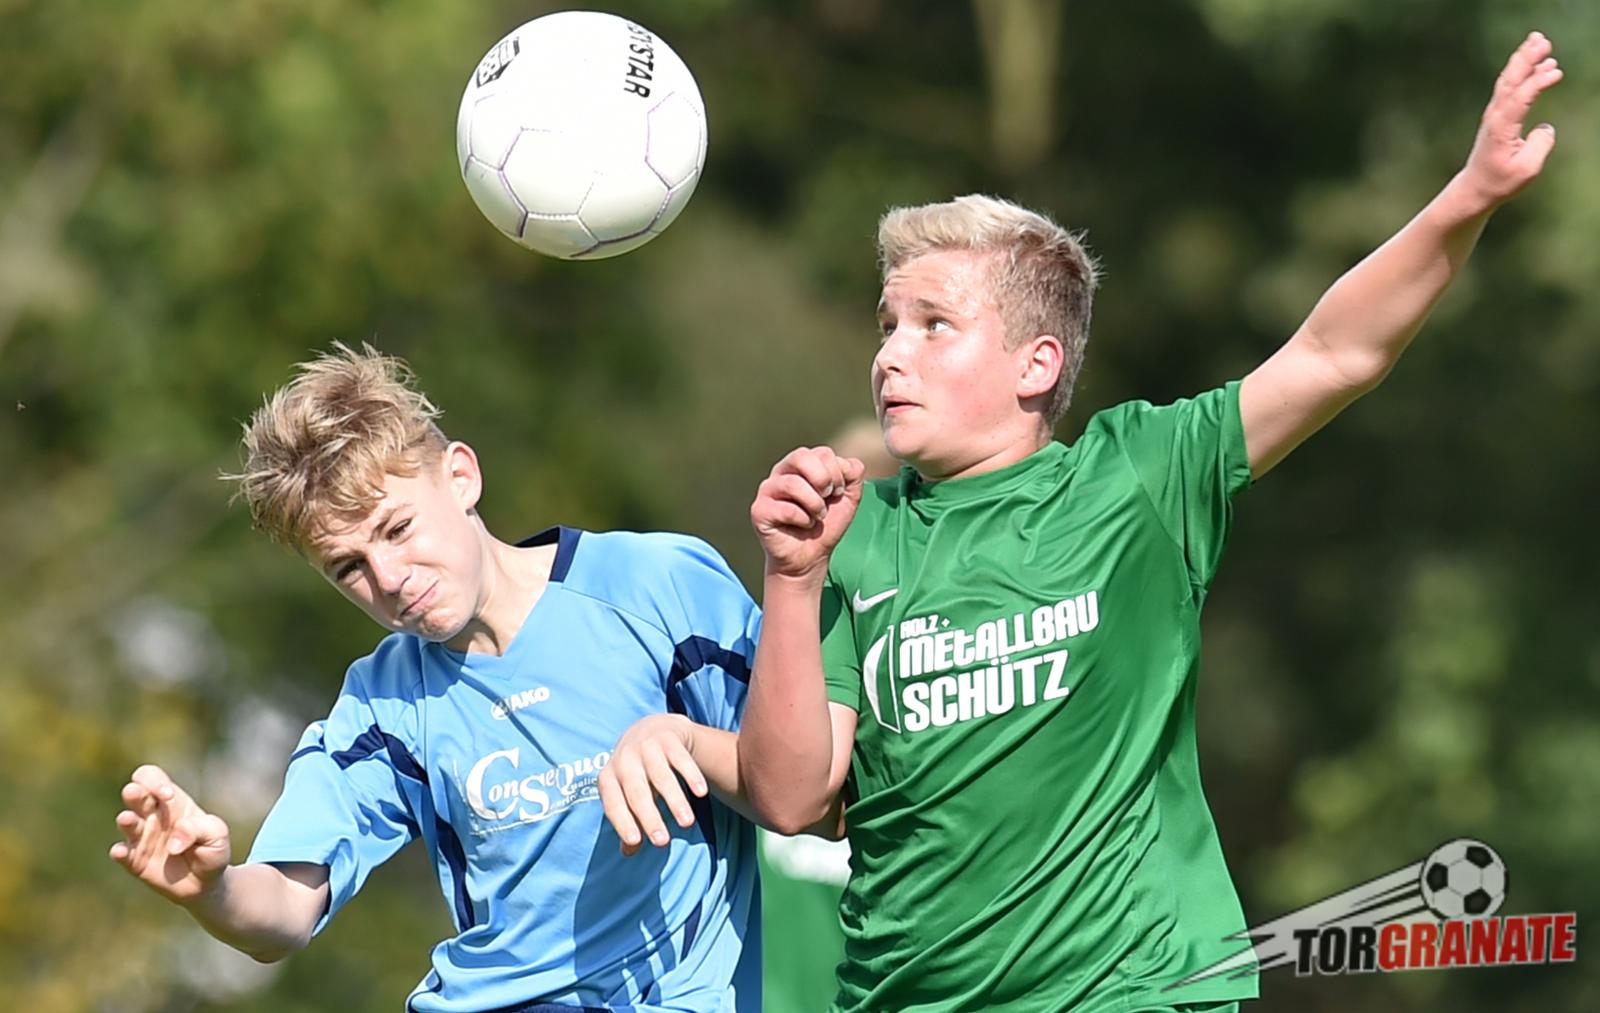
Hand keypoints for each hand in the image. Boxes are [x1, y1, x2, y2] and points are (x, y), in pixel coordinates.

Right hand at [109, 765, 231, 904]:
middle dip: (135, 792)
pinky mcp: (136, 862)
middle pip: (135, 795)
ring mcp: (142, 839)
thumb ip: (198, 829)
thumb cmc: (212, 850)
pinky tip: (120, 851)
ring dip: (126, 819)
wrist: (207, 883)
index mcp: (172, 802)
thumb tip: (174, 842)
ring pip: (126, 823)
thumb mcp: (217, 834)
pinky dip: (119, 852)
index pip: (152, 779)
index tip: (168, 795)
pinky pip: (123, 855)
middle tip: (137, 793)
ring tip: (128, 819)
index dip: (154, 782)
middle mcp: (152, 817)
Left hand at [598, 714, 707, 856]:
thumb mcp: (627, 794)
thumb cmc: (637, 773)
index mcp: (609, 777)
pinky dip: (691, 775)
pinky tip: (701, 793)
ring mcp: (646, 747)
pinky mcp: (668, 738)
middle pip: (637, 792)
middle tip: (663, 842)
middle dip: (650, 818)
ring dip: (674, 801)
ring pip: (661, 776)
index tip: (636, 842)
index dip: (623, 822)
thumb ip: (629, 821)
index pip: (613, 803)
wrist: (652, 728)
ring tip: (687, 824)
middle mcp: (624, 760)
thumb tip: (628, 853)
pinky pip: (681, 759)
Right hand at [751, 446, 864, 582]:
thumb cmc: (825, 525)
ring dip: (815, 504)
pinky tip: (802, 525)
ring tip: (817, 517)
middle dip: (823, 480)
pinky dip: (803, 520)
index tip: (837, 493)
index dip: (837, 473)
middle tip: (827, 498)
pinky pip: (785, 508)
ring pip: (793, 483)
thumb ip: (853, 474)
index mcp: (801, 465)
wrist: (810, 557)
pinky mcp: (759, 511)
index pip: (822, 453)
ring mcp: (767, 490)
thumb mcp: (848, 497)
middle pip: (801, 456)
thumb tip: (846, 464)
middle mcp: (781, 472)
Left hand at [1459, 31, 1561, 209]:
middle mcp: (1496, 117)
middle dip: (1526, 59)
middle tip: (1543, 41)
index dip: (1537, 82)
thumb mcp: (1526, 170)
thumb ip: (1540, 145)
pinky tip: (1535, 61)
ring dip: (1523, 59)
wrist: (1475, 188)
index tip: (1556, 71)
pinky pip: (1508, 87)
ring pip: (1508, 80)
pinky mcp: (1497, 115)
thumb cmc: (1500, 182)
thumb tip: (1545, 128)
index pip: (1520, 98)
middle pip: (1510, 81)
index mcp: (1501, 128)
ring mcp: (1495, 114)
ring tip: (1539, 41)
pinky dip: (1521, 72)